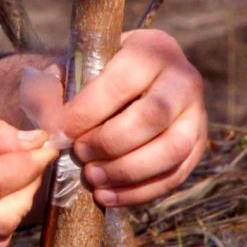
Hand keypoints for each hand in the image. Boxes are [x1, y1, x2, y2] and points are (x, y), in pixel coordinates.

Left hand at [62, 29, 206, 205]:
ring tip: (93, 179)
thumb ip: (54, 86)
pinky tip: (107, 196)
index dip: (87, 112)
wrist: (129, 87)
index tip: (59, 133)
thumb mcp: (72, 67)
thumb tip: (49, 119)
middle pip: (152, 117)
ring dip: (127, 172)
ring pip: (172, 150)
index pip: (121, 83)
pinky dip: (139, 193)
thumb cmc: (94, 76)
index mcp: (150, 50)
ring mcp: (196, 115)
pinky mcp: (197, 147)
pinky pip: (175, 176)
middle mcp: (182, 79)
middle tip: (80, 154)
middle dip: (110, 143)